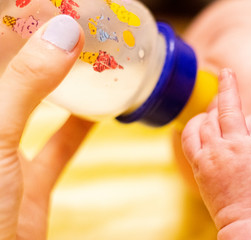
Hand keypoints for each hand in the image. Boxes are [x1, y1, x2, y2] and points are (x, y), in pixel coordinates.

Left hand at [0, 15, 91, 239]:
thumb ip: (25, 83)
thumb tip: (65, 31)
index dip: (20, 17)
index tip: (56, 4)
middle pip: (17, 70)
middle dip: (47, 43)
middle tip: (81, 22)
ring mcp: (7, 153)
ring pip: (37, 105)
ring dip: (65, 81)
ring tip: (93, 57)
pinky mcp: (30, 180)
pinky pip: (58, 145)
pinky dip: (79, 127)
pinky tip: (100, 110)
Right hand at [182, 69, 250, 232]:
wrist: (250, 225)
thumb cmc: (231, 213)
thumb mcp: (209, 189)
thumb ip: (206, 169)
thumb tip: (207, 161)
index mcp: (200, 162)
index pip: (190, 133)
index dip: (196, 122)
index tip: (202, 118)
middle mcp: (215, 150)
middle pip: (208, 119)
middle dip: (212, 105)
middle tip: (218, 93)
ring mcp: (237, 146)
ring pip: (228, 109)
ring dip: (227, 88)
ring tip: (228, 73)